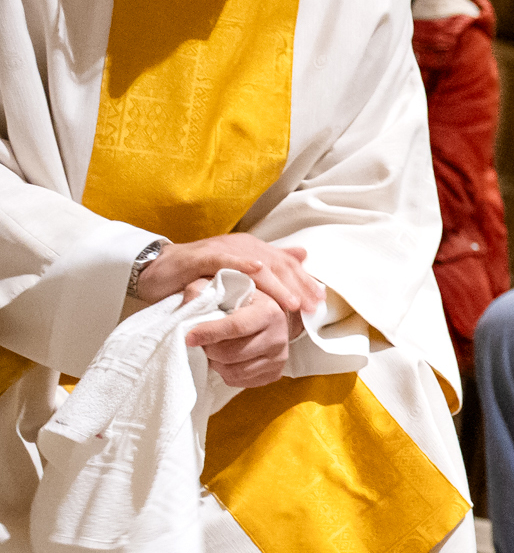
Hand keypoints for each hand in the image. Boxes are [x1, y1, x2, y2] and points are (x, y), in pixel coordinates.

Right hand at [136, 232, 320, 314]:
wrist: (156, 273)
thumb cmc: (198, 278)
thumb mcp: (237, 276)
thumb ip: (268, 266)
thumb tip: (302, 256)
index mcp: (252, 250)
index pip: (285, 266)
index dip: (304, 282)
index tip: (319, 302)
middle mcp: (241, 246)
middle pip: (277, 265)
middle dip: (297, 286)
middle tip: (311, 306)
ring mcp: (221, 250)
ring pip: (256, 264)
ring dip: (277, 283)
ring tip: (291, 302)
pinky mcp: (200, 256)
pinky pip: (224, 259)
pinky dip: (242, 264)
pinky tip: (257, 271)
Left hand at [185, 290, 297, 387]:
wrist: (270, 319)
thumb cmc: (243, 302)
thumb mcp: (223, 288)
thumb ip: (202, 290)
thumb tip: (189, 304)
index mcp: (269, 311)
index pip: (236, 327)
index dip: (209, 333)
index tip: (189, 337)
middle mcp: (279, 337)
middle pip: (232, 353)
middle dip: (209, 350)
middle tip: (202, 343)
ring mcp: (279, 358)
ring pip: (234, 371)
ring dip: (216, 363)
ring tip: (213, 351)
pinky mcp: (275, 374)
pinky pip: (240, 382)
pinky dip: (226, 373)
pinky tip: (226, 360)